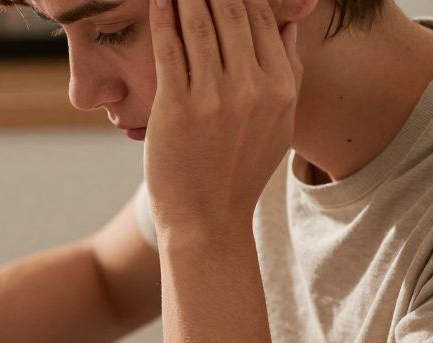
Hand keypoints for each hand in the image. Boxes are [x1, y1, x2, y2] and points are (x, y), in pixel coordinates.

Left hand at [143, 0, 302, 231]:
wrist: (207, 219)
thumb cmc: (237, 170)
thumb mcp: (278, 122)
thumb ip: (285, 71)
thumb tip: (286, 24)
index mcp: (282, 87)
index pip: (262, 20)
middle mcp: (254, 88)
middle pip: (234, 15)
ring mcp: (216, 98)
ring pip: (203, 26)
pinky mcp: (179, 108)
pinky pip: (171, 50)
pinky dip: (165, 19)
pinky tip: (159, 0)